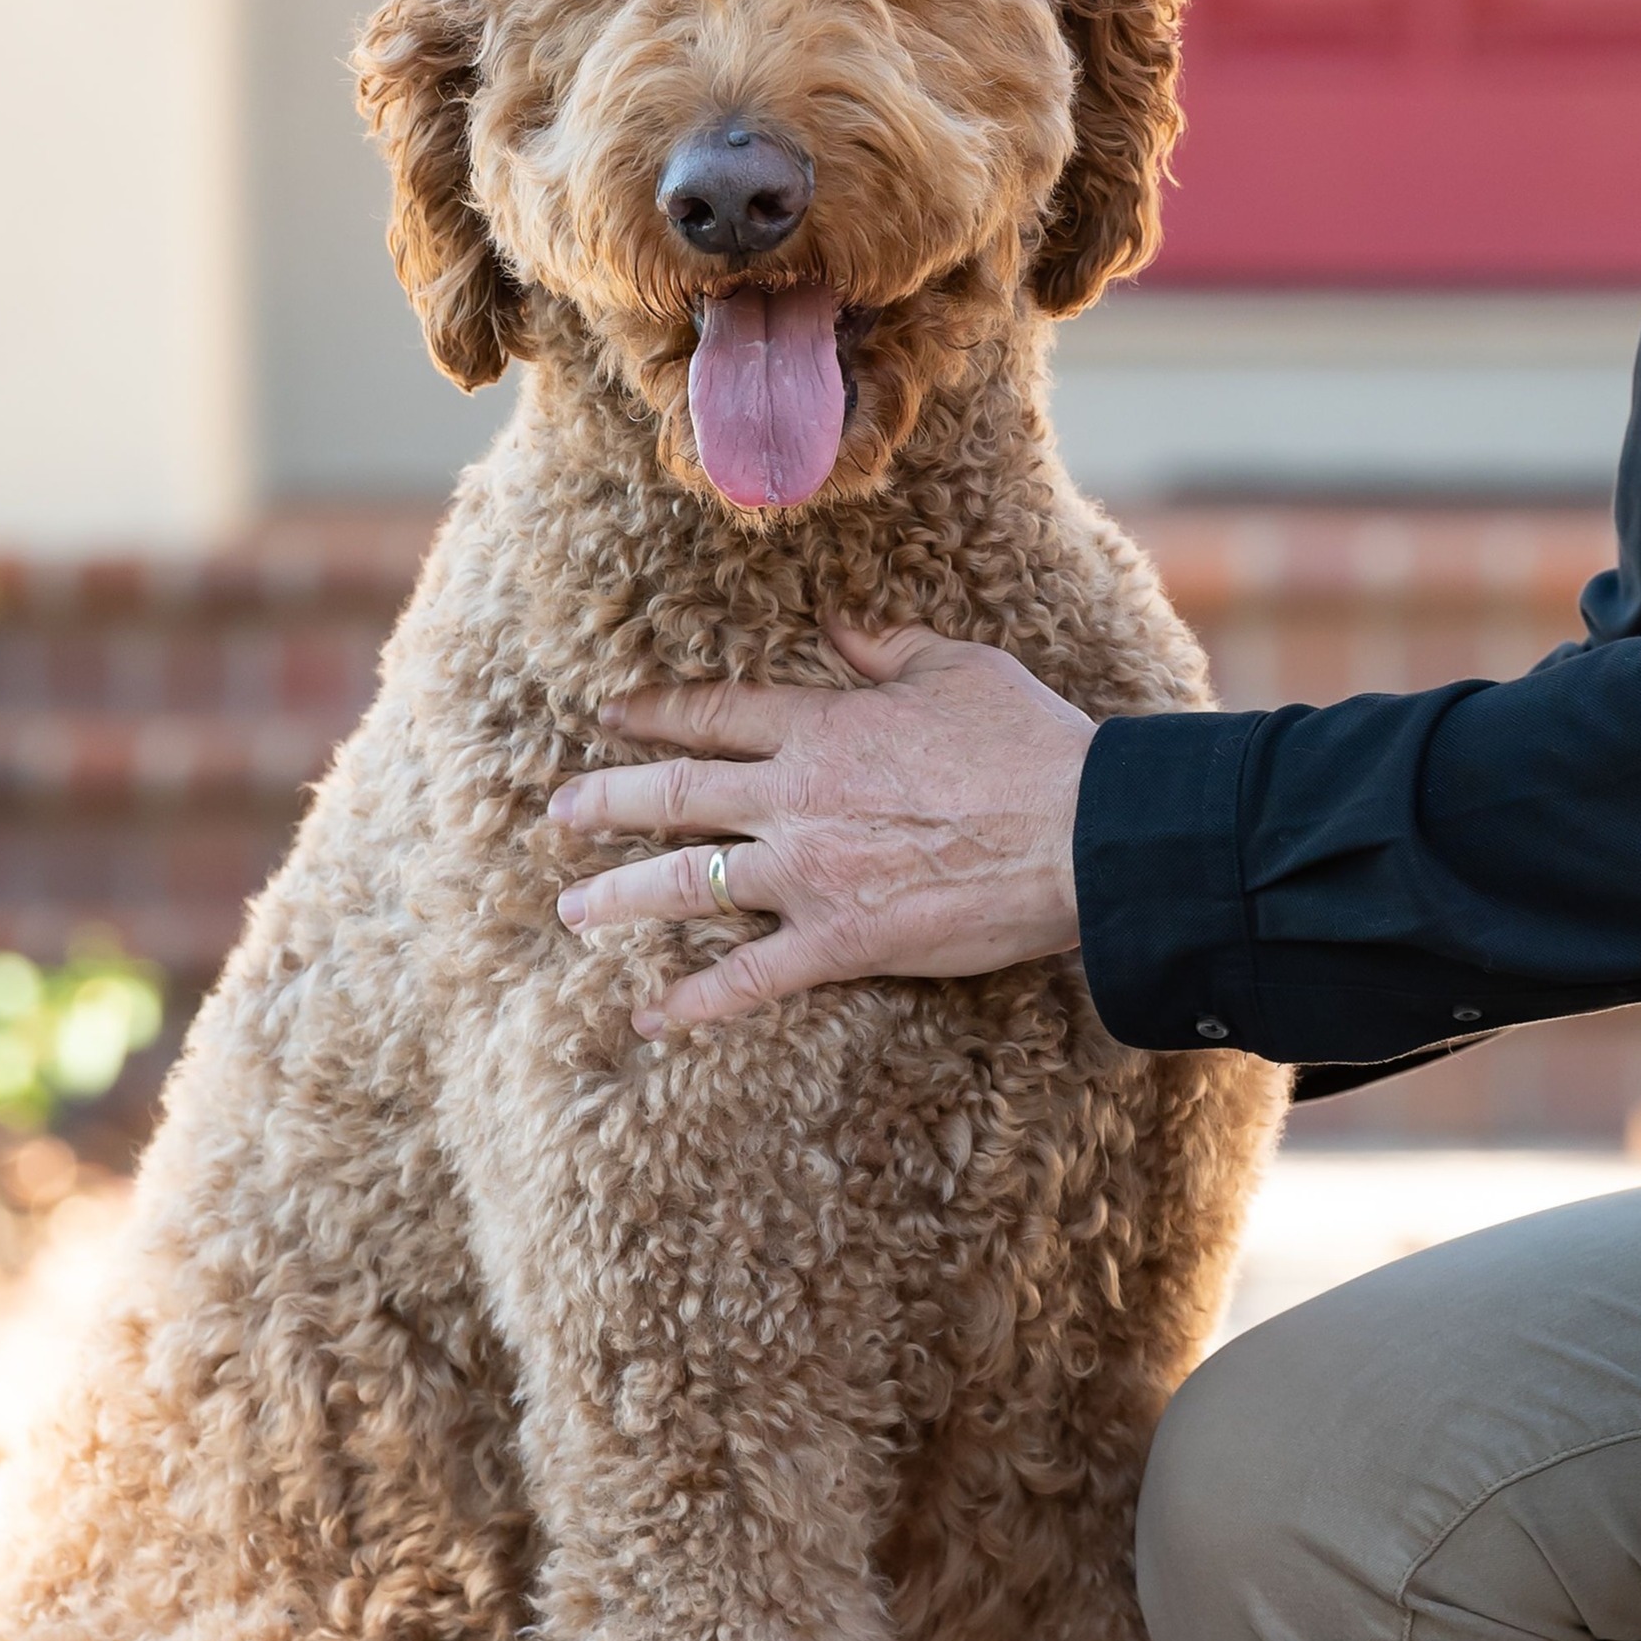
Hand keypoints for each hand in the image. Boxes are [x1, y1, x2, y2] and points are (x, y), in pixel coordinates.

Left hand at [546, 620, 1094, 1034]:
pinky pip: (747, 978)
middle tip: (562, 810)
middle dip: (607, 801)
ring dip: (620, 896)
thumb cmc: (1030, 745)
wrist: (1078, 833)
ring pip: (686, 884)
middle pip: (676, 795)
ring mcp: (809, 875)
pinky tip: (650, 1014)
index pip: (720, 714)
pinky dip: (692, 1000)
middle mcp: (797, 799)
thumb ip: (888, 648)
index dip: (659, 711)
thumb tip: (839, 625)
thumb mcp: (960, 668)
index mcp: (827, 727)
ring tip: (574, 907)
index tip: (615, 715)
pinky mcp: (838, 943)